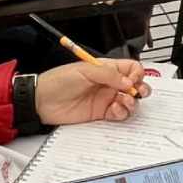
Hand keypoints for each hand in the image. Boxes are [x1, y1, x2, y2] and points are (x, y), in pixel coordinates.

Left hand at [36, 58, 151, 124]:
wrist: (42, 101)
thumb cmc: (59, 81)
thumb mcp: (84, 71)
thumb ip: (109, 75)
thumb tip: (129, 82)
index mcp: (106, 68)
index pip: (130, 68)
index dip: (136, 74)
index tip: (132, 80)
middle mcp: (109, 83)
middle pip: (134, 85)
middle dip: (141, 89)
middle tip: (137, 93)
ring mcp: (106, 98)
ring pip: (130, 101)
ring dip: (132, 102)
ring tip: (124, 101)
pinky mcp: (101, 113)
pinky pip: (119, 114)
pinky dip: (122, 113)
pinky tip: (114, 109)